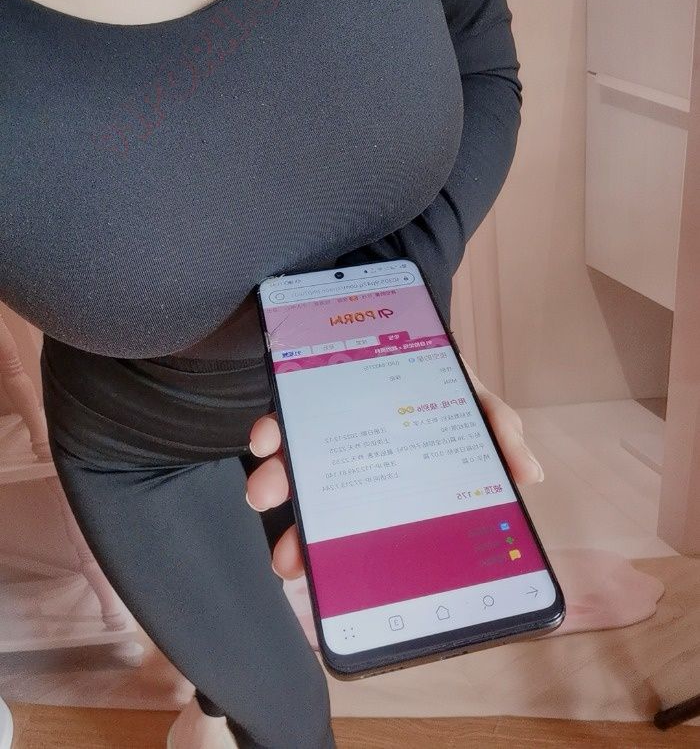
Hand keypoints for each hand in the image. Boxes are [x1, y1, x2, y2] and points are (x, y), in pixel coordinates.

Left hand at [245, 354, 543, 580]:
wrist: (405, 320)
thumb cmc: (443, 379)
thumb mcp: (476, 404)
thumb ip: (499, 434)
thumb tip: (529, 475)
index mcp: (394, 477)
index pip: (369, 527)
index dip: (346, 557)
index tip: (331, 580)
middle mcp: (355, 465)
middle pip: (324, 512)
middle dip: (301, 540)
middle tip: (290, 560)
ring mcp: (324, 437)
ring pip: (291, 475)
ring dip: (272, 488)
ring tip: (267, 491)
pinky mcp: (302, 404)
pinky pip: (278, 426)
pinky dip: (269, 435)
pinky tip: (269, 438)